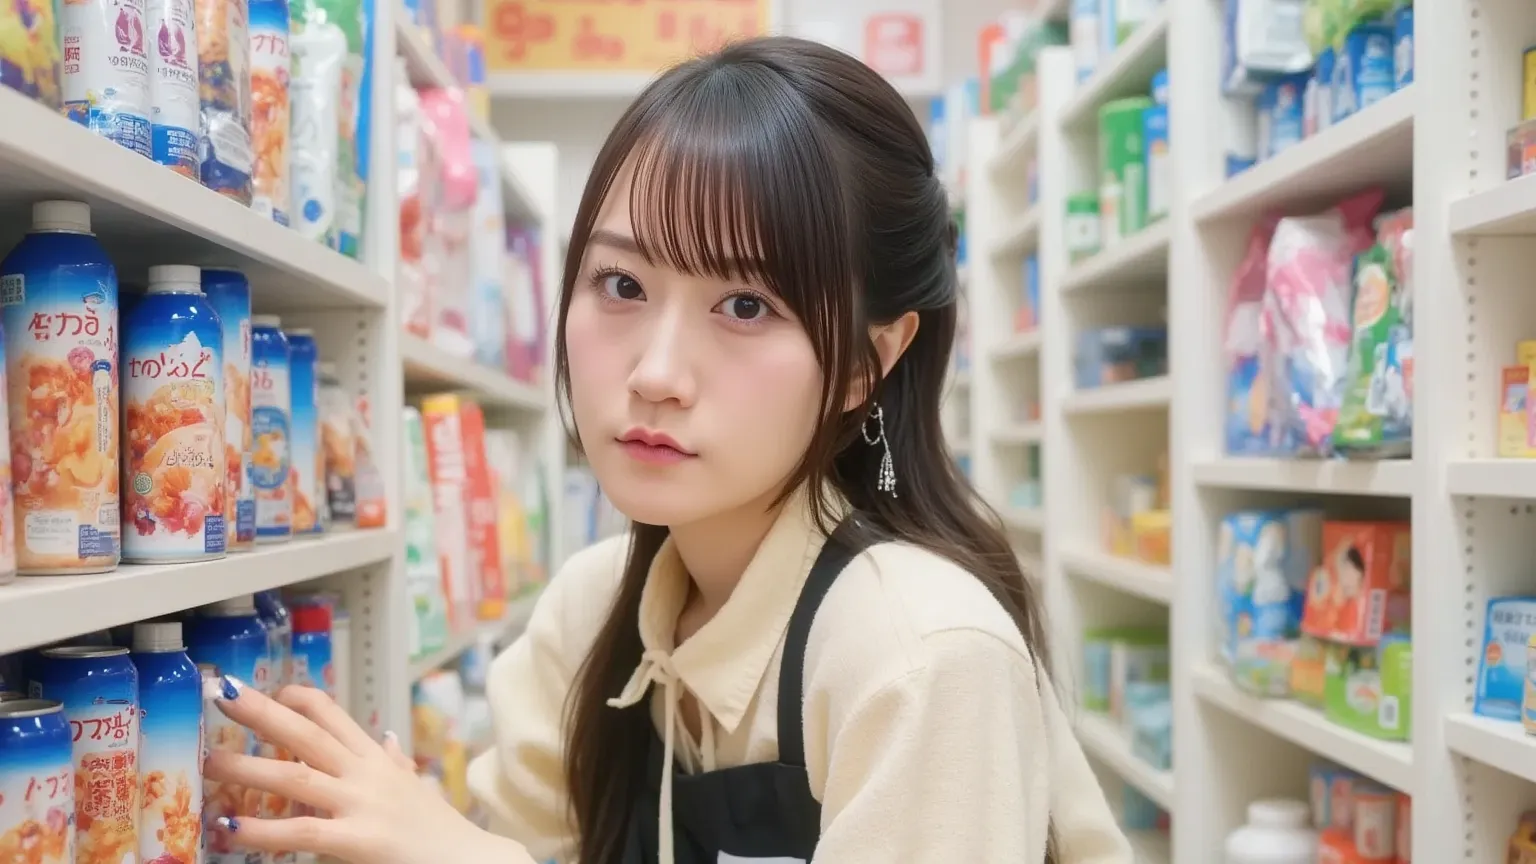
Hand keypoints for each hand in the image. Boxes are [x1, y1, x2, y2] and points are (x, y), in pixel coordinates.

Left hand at [202, 676, 531, 863]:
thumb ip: (395, 763)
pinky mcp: (357, 840)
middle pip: (307, 734)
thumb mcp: (415, 788)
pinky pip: (301, 831)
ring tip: (208, 762)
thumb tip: (385, 738)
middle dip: (262, 712)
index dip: (300, 699)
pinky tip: (229, 827)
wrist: (470, 861)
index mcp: (378, 760)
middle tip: (223, 693)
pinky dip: (260, 829)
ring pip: (294, 777)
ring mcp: (361, 804)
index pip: (336, 716)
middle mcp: (367, 774)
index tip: (272, 690)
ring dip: (246, 767)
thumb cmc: (438, 832)